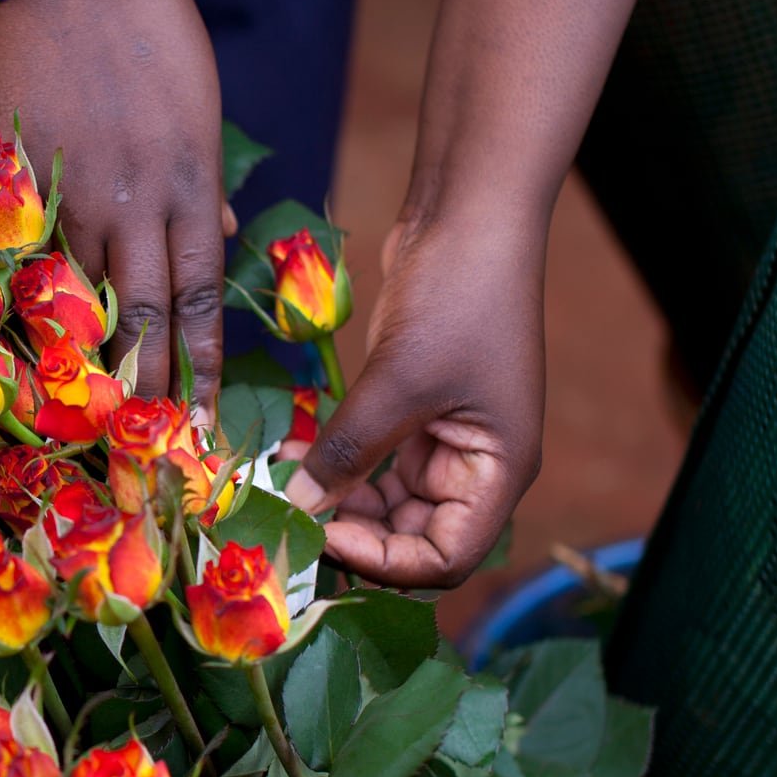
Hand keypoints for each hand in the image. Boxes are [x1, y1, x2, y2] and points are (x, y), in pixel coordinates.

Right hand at [0, 0, 232, 416]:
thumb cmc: (146, 27)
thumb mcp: (199, 104)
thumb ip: (203, 187)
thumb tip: (221, 244)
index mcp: (188, 184)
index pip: (197, 298)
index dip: (197, 366)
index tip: (199, 421)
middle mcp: (134, 201)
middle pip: (141, 316)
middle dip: (144, 390)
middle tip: (143, 450)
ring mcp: (68, 191)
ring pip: (76, 296)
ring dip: (80, 361)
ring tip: (80, 421)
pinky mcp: (13, 176)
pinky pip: (17, 256)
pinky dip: (19, 303)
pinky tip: (12, 348)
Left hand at [281, 215, 545, 587]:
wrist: (469, 215)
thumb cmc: (457, 299)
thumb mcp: (397, 382)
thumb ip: (347, 452)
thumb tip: (295, 509)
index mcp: (498, 473)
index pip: (445, 559)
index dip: (384, 561)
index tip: (324, 534)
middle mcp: (476, 467)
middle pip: (411, 537)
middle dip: (350, 534)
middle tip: (284, 522)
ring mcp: (444, 439)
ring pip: (383, 502)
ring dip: (334, 501)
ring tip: (278, 486)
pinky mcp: (412, 410)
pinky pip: (370, 459)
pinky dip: (333, 463)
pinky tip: (291, 453)